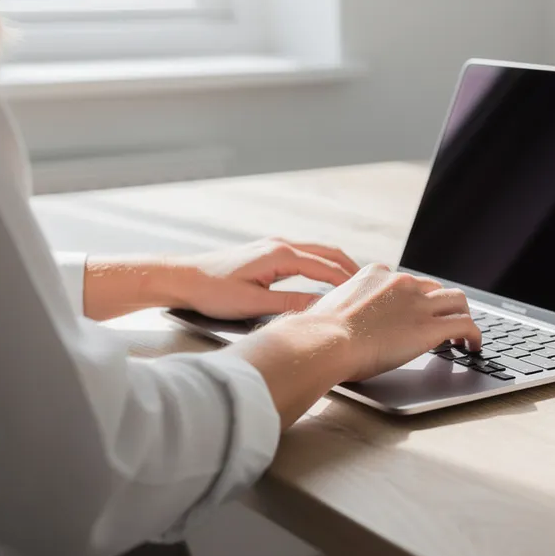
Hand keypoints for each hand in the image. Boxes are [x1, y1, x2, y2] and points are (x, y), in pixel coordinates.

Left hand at [79, 238, 360, 321]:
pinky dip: (321, 265)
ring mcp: (273, 246)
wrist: (182, 277)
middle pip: (327, 253)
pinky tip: (324, 279)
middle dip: (351, 268)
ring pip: (316, 252)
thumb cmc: (212, 291)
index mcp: (281, 255)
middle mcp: (280, 245)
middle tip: (372, 284)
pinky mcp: (266, 253)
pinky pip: (304, 256)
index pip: (326, 268)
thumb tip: (320, 310)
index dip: (350, 281)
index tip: (370, 292)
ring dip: (337, 265)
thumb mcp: (254, 305)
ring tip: (355, 282)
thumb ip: (290, 305)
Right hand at [225, 264, 481, 425]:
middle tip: (445, 321)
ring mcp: (418, 302)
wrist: (323, 341)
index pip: (405, 281)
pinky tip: (473, 347)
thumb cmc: (316, 334)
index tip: (416, 310)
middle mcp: (400, 282)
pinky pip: (466, 325)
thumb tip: (328, 323)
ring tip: (464, 335)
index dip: (415, 297)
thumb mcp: (327, 310)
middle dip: (442, 304)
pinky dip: (474, 335)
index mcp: (374, 274)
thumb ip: (339, 310)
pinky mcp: (430, 326)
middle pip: (435, 287)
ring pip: (458, 300)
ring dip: (463, 316)